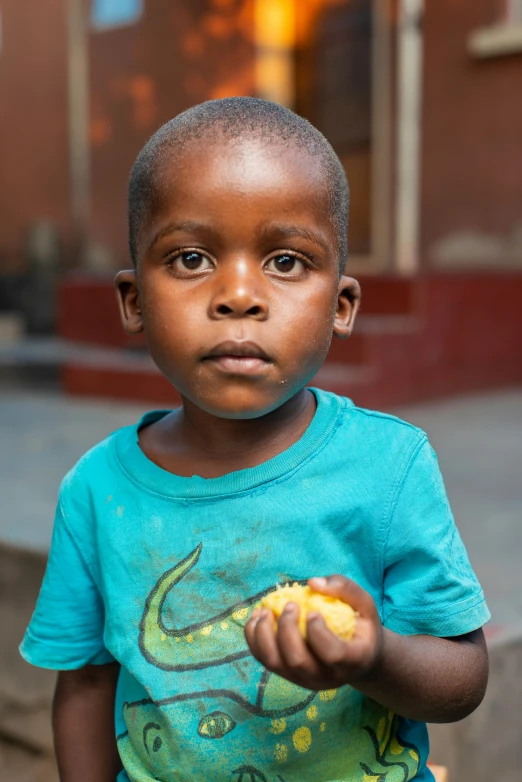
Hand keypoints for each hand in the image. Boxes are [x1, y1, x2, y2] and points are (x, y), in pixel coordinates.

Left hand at [245, 575, 382, 690]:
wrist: (356, 658)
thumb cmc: (360, 626)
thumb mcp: (365, 604)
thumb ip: (345, 588)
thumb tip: (312, 583)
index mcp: (352, 661)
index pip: (333, 654)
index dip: (318, 633)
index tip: (312, 611)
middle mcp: (327, 678)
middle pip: (298, 661)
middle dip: (287, 629)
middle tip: (289, 605)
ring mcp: (305, 680)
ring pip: (275, 664)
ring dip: (264, 634)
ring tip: (265, 610)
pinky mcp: (288, 676)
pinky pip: (263, 660)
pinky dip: (254, 638)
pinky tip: (257, 617)